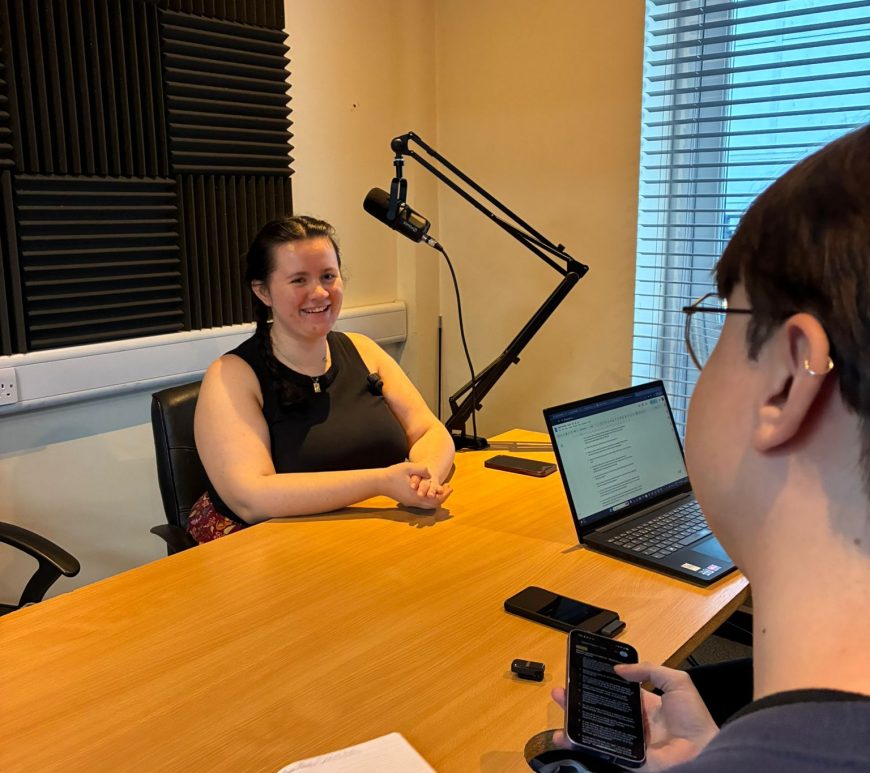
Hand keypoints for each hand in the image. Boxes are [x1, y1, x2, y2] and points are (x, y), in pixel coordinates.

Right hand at [382, 463, 451, 508]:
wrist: (379, 483)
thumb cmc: (393, 474)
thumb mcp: (407, 467)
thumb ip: (421, 469)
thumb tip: (430, 473)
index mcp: (416, 495)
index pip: (436, 499)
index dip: (444, 494)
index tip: (449, 486)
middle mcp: (415, 501)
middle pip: (434, 505)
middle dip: (443, 497)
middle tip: (447, 487)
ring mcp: (411, 503)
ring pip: (428, 506)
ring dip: (436, 498)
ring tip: (440, 489)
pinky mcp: (408, 501)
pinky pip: (422, 504)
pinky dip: (429, 499)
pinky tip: (430, 490)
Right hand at [551, 663, 717, 770]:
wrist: (703, 750)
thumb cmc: (694, 718)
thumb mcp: (676, 682)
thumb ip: (649, 670)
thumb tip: (620, 668)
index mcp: (647, 706)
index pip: (617, 692)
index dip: (600, 683)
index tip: (583, 674)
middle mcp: (635, 723)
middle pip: (601, 710)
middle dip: (580, 700)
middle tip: (563, 690)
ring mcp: (629, 741)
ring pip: (597, 729)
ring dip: (576, 720)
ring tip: (561, 708)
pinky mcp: (626, 757)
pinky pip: (602, 749)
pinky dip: (583, 743)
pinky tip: (568, 734)